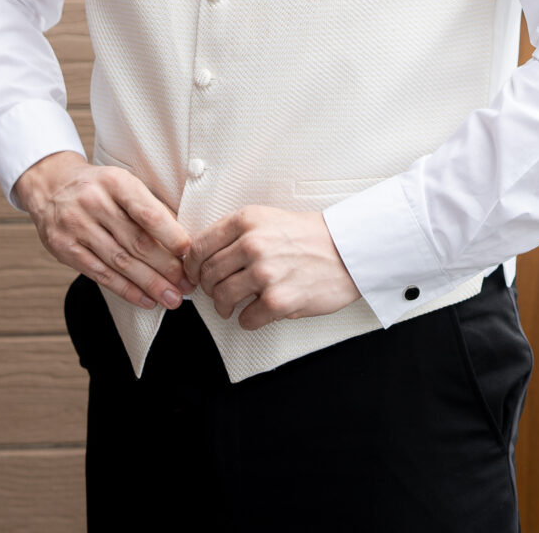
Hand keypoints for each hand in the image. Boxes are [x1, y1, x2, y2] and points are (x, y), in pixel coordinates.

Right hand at [14, 152, 191, 310]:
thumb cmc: (100, 188)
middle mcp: (93, 203)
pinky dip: (126, 290)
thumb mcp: (123, 183)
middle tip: (187, 284)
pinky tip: (146, 300)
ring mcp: (76, 227)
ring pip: (120, 262)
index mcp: (115, 182)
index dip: (171, 235)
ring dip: (150, 284)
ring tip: (172, 298)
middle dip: (166, 267)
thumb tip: (181, 241)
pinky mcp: (65, 249)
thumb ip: (149, 207)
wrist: (53, 186)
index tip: (189, 252)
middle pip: (136, 242)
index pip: (147, 212)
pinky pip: (100, 275)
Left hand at [184, 206, 359, 330]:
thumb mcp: (267, 218)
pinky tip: (258, 312)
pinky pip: (246, 320)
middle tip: (217, 292)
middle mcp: (253, 245)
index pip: (199, 247)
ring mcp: (265, 274)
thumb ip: (235, 233)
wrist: (347, 249)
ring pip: (221, 298)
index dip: (191, 266)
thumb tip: (201, 256)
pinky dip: (248, 320)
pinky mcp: (279, 301)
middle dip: (208, 288)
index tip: (193, 275)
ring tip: (233, 306)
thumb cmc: (308, 235)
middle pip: (207, 275)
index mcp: (246, 220)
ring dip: (224, 307)